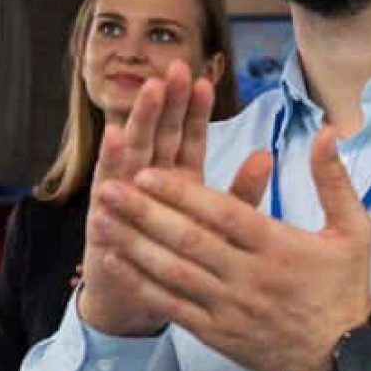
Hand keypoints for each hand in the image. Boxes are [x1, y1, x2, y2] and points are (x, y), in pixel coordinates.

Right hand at [79, 60, 214, 334]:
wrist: (137, 302)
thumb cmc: (181, 262)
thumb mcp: (218, 225)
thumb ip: (241, 192)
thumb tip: (267, 155)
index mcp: (179, 180)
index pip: (188, 137)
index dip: (196, 110)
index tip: (206, 80)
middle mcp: (148, 179)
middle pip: (161, 133)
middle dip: (169, 101)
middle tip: (178, 68)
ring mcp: (123, 192)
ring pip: (134, 148)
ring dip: (142, 118)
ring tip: (152, 89)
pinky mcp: (103, 212)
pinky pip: (106, 182)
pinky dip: (110, 158)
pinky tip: (114, 134)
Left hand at [97, 126, 370, 370]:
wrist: (344, 356)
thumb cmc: (346, 288)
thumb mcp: (354, 230)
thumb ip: (334, 180)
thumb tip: (329, 131)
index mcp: (279, 247)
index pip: (223, 214)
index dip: (182, 194)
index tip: (148, 172)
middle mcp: (249, 277)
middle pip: (188, 241)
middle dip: (143, 213)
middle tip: (108, 188)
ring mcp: (229, 307)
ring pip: (173, 272)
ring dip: (132, 244)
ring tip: (101, 219)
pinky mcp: (217, 333)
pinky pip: (172, 306)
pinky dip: (141, 284)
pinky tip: (116, 263)